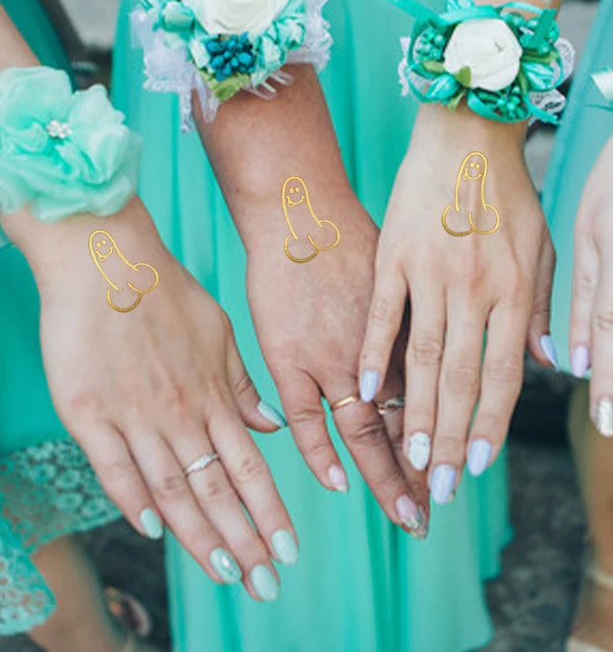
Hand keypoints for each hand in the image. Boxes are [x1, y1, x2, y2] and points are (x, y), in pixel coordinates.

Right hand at [8, 200, 293, 600]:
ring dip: (200, 535)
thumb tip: (272, 423)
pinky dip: (133, 499)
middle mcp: (182, 412)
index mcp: (214, 395)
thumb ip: (243, 384)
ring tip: (225, 573)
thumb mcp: (222, 334)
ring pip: (173, 487)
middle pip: (217, 489)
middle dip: (245, 539)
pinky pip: (114, 466)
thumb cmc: (168, 294)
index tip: (288, 549)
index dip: (269, 510)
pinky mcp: (90, 411)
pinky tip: (153, 529)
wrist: (111, 262)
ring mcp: (136, 414)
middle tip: (266, 583)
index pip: (249, 467)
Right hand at [244, 184, 429, 537]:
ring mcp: (334, 355)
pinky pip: (305, 414)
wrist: (304, 209)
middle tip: (432, 516)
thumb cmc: (360, 234)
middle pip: (407, 424)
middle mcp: (379, 350)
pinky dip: (320, 450)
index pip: (439, 400)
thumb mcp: (413, 270)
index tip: (459, 474)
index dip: (449, 440)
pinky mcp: (289, 354)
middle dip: (422, 474)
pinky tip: (338, 483)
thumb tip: (492, 352)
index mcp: (411, 330)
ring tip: (407, 517)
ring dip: (388, 476)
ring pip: (367, 428)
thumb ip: (440, 314)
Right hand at [359, 105, 554, 504]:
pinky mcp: (394, 253)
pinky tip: (367, 390)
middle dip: (448, 437)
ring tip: (406, 455)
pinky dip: (377, 352)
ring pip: (422, 355)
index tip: (475, 467)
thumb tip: (548, 365)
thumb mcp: (543, 247)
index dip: (489, 425)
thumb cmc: (510, 192)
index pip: (504, 374)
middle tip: (435, 487)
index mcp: (516, 290)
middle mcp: (476, 287)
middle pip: (461, 377)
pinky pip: (384, 311)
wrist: (468, 132)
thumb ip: (543, 308)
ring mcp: (432, 270)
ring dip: (414, 411)